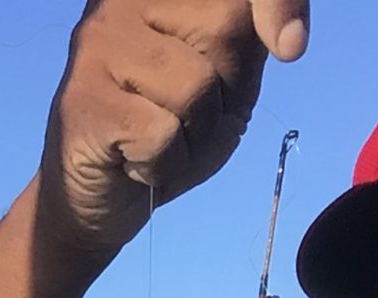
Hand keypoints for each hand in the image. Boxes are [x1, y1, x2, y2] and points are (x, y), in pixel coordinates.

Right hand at [38, 0, 309, 263]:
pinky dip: (167, 164)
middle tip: (195, 118)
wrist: (93, 197)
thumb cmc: (164, 132)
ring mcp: (98, 45)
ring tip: (166, 143)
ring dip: (197, 135)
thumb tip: (288, 39)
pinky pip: (163, 134)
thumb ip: (253, 41)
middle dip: (230, 86)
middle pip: (224, 26)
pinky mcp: (84, 101)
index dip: (279, 2)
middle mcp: (121, 1)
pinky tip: (138, 164)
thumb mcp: (227, 80)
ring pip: (196, 86)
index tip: (293, 47)